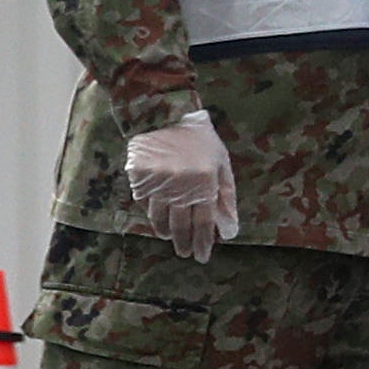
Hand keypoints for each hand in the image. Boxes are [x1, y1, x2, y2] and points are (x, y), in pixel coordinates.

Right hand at [122, 109, 239, 260]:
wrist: (164, 111)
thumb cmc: (199, 138)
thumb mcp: (221, 162)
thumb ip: (226, 195)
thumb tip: (229, 228)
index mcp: (204, 182)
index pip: (204, 223)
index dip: (203, 243)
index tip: (201, 256)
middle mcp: (180, 186)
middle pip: (181, 226)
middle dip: (183, 243)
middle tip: (184, 253)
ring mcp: (158, 183)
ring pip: (159, 218)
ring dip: (165, 231)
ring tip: (169, 236)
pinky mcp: (140, 178)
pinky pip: (144, 203)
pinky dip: (151, 212)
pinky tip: (157, 214)